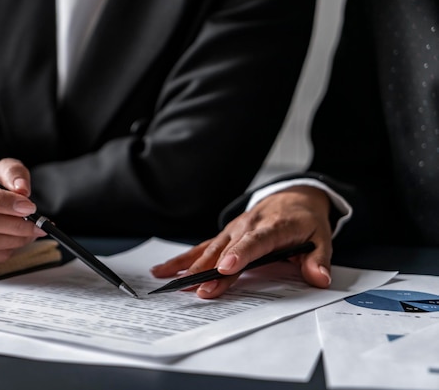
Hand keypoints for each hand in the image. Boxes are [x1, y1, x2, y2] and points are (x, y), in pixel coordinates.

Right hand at [0, 158, 45, 265]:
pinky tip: (14, 245)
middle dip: (14, 225)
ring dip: (12, 241)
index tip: (29, 208)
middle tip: (37, 226)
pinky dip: (1, 254)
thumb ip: (15, 175)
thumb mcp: (5, 170)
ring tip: (30, 234)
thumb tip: (22, 191)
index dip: (4, 202)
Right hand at [150, 186, 332, 297]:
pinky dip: (184, 258)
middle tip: (198, 290)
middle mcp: (248, 226)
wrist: (292, 197)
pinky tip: (166, 269)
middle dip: (210, 270)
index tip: (225, 268)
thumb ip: (318, 259)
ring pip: (209, 248)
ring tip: (172, 281)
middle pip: (226, 250)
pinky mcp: (224, 235)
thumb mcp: (321, 238)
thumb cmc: (304, 220)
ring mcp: (233, 230)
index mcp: (273, 227)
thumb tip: (319, 278)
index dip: (239, 255)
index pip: (254, 242)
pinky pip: (202, 247)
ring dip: (191, 265)